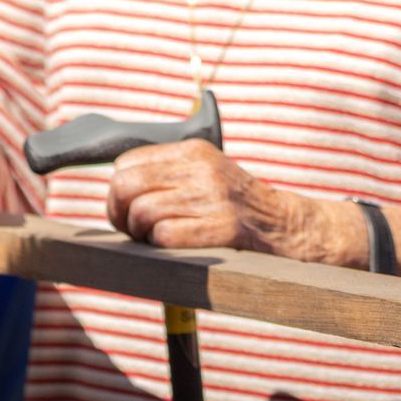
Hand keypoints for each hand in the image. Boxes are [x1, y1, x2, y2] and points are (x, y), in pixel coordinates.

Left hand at [106, 140, 328, 256]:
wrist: (284, 223)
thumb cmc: (235, 204)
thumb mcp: (205, 172)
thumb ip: (168, 172)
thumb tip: (118, 187)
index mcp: (193, 151)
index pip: (128, 162)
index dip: (116, 189)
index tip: (122, 207)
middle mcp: (201, 169)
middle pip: (128, 185)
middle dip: (117, 211)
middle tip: (127, 228)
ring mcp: (213, 197)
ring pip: (143, 212)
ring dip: (137, 233)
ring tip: (148, 240)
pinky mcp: (222, 227)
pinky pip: (165, 235)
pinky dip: (157, 245)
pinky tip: (166, 248)